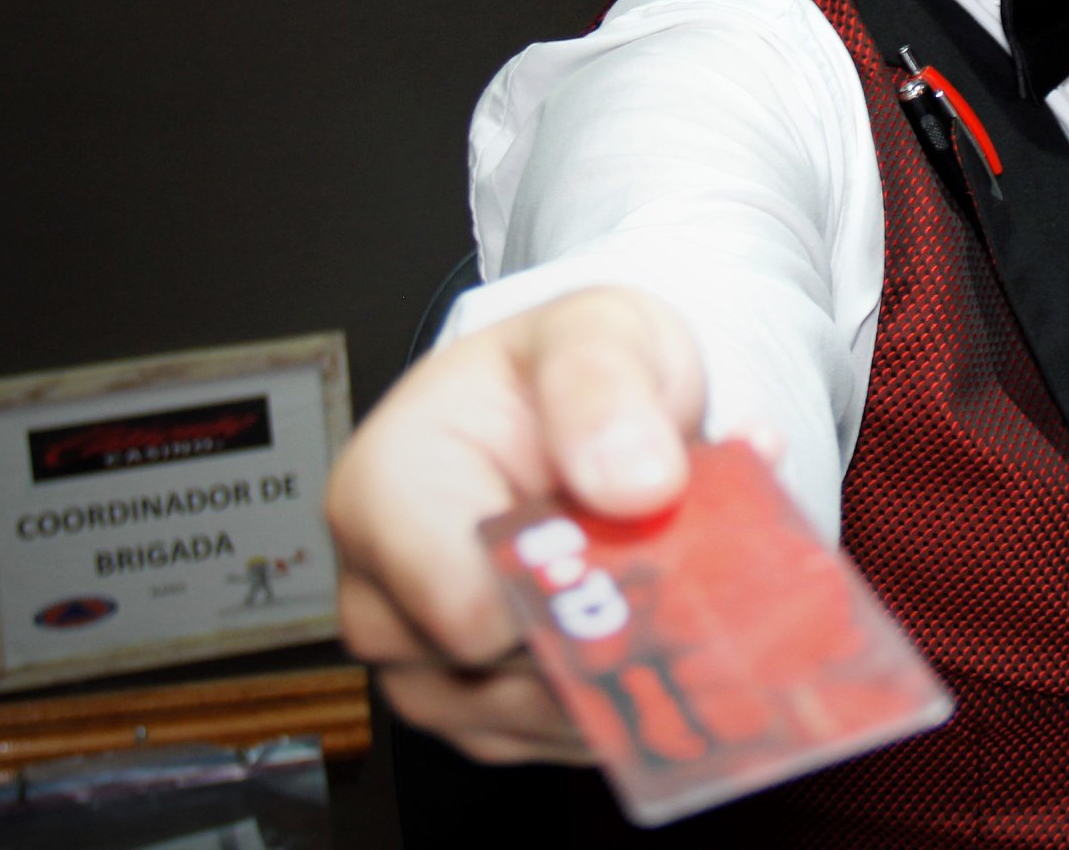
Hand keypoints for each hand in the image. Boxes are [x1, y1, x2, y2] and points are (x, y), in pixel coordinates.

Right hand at [326, 286, 704, 762]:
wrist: (586, 400)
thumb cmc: (571, 363)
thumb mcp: (599, 330)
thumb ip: (604, 389)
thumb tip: (635, 484)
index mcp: (385, 491)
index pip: (466, 608)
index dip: (564, 593)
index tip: (639, 542)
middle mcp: (384, 591)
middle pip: (500, 677)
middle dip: (608, 630)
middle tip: (684, 561)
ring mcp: (427, 662)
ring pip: (539, 721)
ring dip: (629, 660)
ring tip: (678, 573)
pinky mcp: (482, 707)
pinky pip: (560, 739)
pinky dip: (629, 687)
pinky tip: (661, 615)